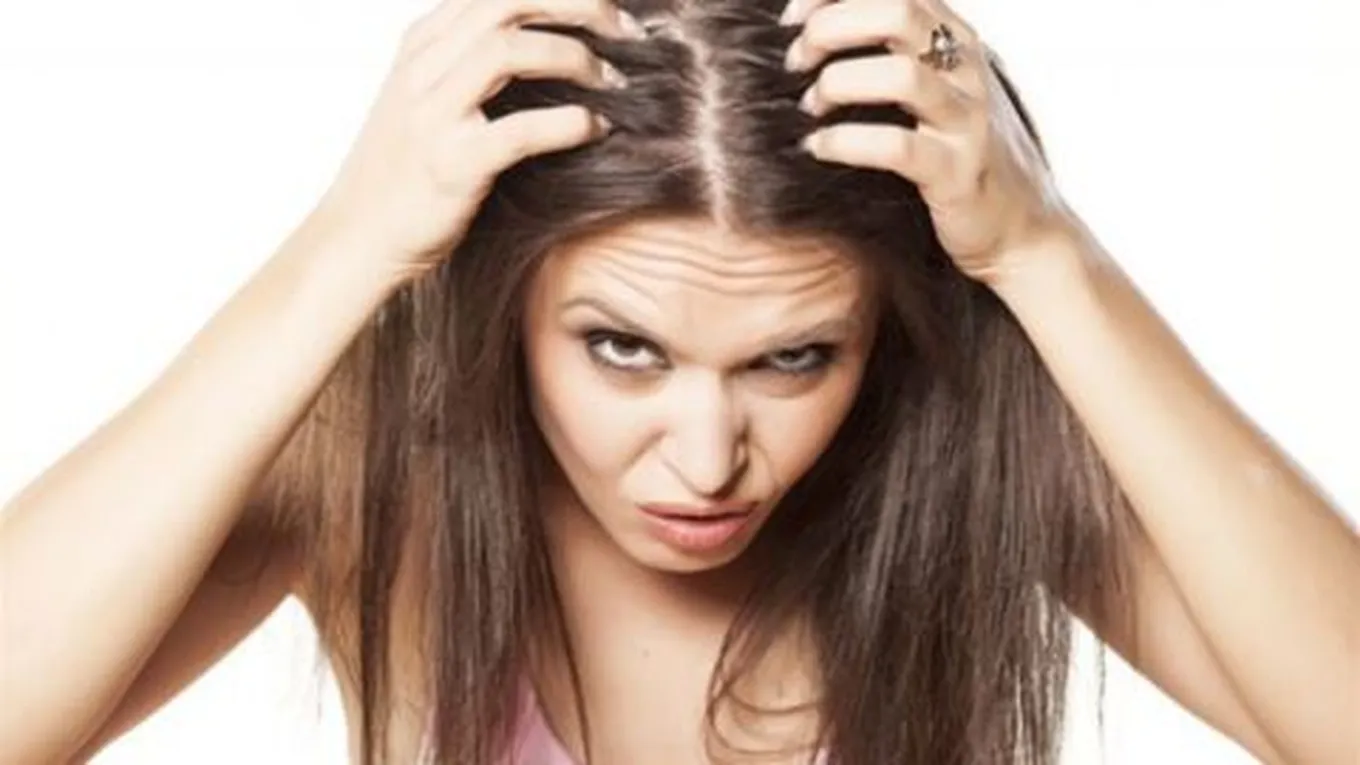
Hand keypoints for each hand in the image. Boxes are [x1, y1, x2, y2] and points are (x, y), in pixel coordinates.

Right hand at [313, 0, 644, 286]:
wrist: (358, 237)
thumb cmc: (404, 173)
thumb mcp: (426, 97)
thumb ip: (468, 61)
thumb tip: (545, 42)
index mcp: (423, 43)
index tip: (610, 11)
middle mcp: (423, 68)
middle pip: (508, 1)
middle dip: (579, 6)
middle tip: (626, 34)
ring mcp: (432, 114)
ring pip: (509, 50)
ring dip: (575, 58)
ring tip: (614, 82)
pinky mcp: (451, 164)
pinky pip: (519, 130)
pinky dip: (569, 124)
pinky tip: (595, 129)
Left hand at [781, 0, 1076, 287]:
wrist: (1022, 228)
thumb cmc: (958, 152)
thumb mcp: (937, 87)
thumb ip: (898, 52)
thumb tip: (820, 29)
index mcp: (956, 38)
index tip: (791, 18)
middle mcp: (967, 69)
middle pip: (897, 12)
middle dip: (831, 29)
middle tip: (796, 63)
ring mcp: (967, 121)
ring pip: (901, 76)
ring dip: (838, 84)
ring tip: (810, 108)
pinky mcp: (958, 174)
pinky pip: (896, 147)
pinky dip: (844, 142)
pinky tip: (818, 148)